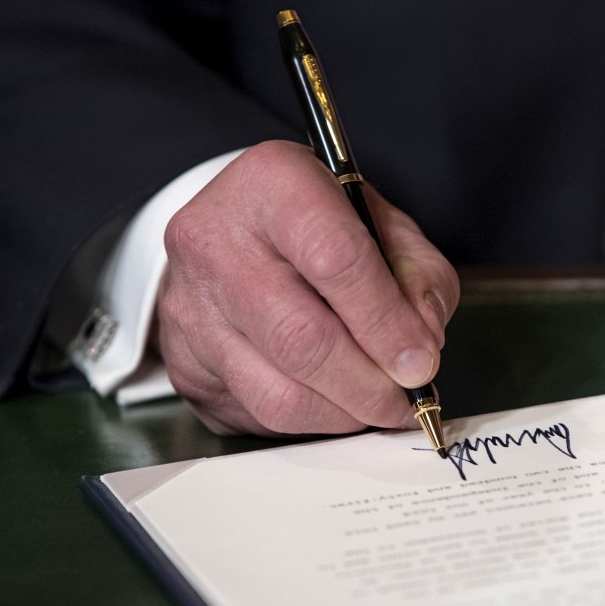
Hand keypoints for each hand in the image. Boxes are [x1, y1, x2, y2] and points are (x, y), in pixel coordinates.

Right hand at [156, 140, 458, 435]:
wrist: (240, 233)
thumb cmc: (321, 228)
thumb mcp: (384, 226)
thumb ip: (417, 278)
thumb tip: (419, 350)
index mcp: (273, 183)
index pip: (335, 259)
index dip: (386, 322)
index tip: (421, 363)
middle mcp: (214, 239)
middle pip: (300, 338)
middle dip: (368, 385)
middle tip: (407, 401)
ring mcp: (189, 305)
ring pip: (275, 393)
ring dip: (343, 414)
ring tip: (378, 406)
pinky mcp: (184, 360)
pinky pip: (256, 414)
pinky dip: (311, 422)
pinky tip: (336, 404)